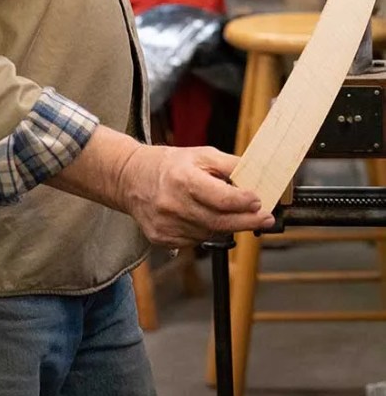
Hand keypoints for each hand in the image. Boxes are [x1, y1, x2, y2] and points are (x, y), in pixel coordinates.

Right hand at [118, 143, 274, 246]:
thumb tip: (259, 174)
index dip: (244, 201)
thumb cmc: (169, 165)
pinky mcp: (162, 239)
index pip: (221, 198)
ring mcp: (166, 225)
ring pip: (209, 233)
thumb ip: (230, 165)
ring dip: (226, 225)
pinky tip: (203, 217)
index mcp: (183, 179)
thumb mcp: (201, 154)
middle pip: (219, 222)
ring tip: (231, 213)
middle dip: (247, 221)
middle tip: (265, 218)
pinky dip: (206, 231)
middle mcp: (172, 204)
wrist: (131, 178)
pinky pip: (195, 240)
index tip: (260, 200)